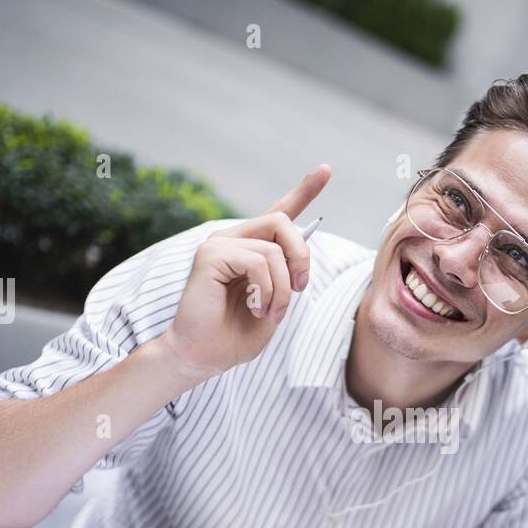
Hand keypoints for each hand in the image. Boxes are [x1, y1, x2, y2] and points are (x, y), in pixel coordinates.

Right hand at [161, 165, 330, 376]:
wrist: (203, 357)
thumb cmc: (235, 336)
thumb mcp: (274, 303)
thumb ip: (285, 276)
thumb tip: (298, 256)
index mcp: (251, 249)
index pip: (279, 212)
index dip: (304, 191)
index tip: (325, 169)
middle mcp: (234, 239)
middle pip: (282, 222)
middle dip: (301, 256)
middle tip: (299, 288)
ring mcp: (220, 244)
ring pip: (273, 248)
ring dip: (282, 287)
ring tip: (270, 311)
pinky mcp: (210, 255)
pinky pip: (257, 261)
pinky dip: (266, 289)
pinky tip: (256, 307)